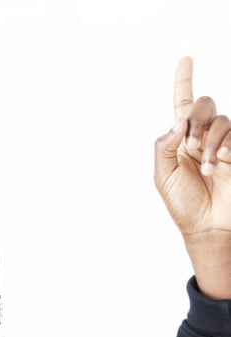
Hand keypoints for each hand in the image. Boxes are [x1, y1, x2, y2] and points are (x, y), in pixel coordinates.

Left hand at [154, 57, 230, 296]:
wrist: (206, 227)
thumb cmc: (183, 205)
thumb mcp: (163, 177)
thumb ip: (164, 146)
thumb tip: (178, 122)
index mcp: (179, 140)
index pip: (181, 104)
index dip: (184, 81)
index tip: (186, 59)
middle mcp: (201, 137)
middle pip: (205, 104)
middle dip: (196, 118)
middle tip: (190, 144)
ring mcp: (221, 144)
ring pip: (221, 120)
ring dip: (210, 141)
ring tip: (207, 167)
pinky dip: (225, 145)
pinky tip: (220, 163)